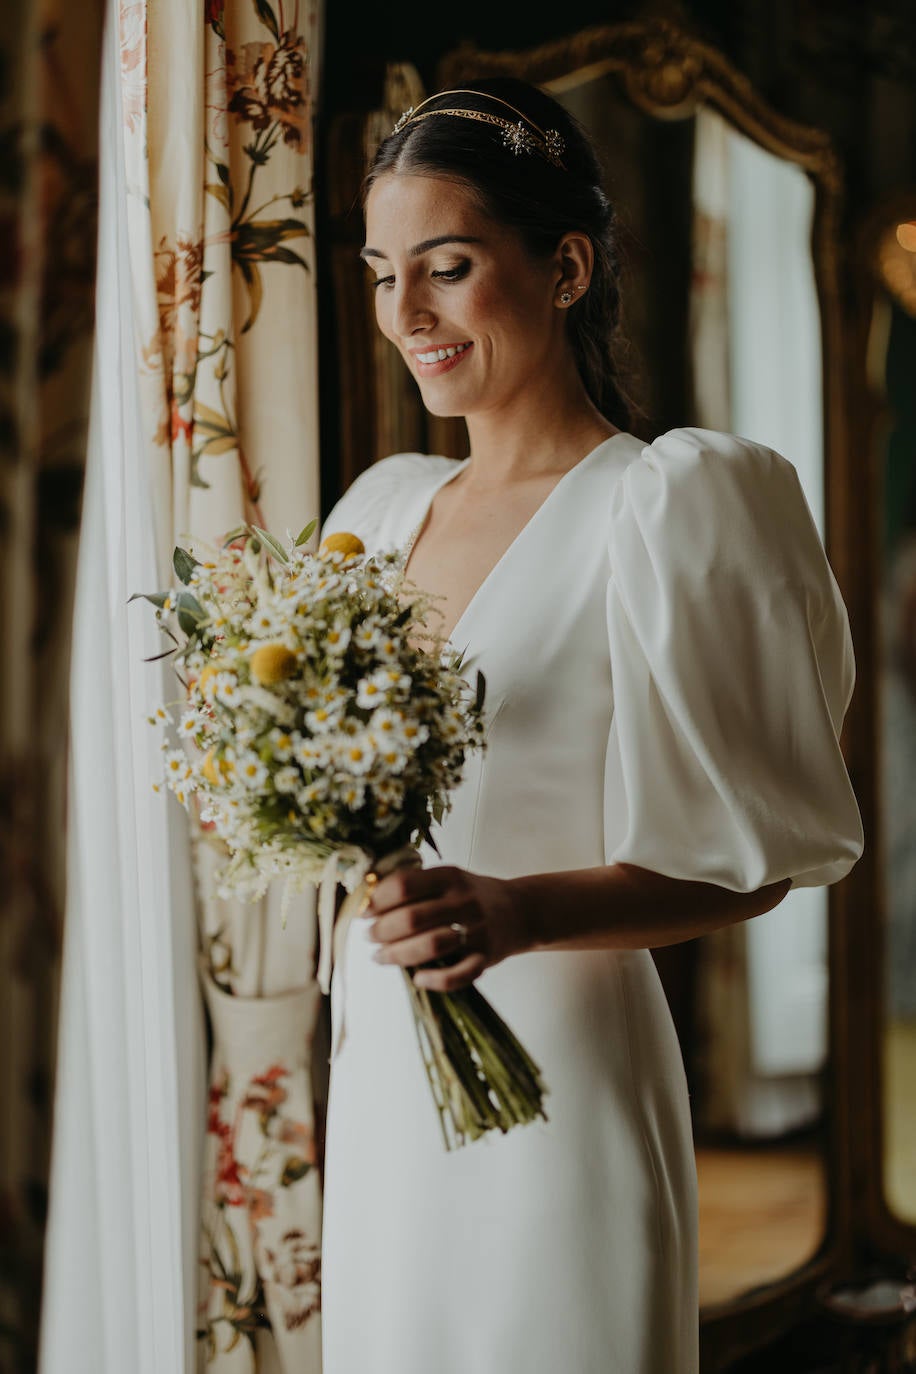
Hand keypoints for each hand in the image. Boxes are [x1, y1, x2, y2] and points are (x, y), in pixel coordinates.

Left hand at [363, 864, 530, 992]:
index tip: (364, 911)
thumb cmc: (472, 894)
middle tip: (369, 936)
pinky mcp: (486, 957)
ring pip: (430, 946)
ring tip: (380, 956)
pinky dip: (434, 980)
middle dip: (381, 931)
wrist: (521, 910)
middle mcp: (465, 901)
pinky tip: (418, 978)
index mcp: (451, 876)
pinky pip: (458, 975)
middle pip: (412, 918)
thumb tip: (366, 899)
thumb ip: (415, 884)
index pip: (404, 885)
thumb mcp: (448, 877)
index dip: (377, 900)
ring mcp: (477, 930)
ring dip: (397, 955)